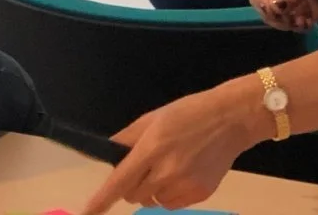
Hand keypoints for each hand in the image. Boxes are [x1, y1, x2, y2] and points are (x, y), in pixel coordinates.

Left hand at [82, 79, 267, 213]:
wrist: (230, 119)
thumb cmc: (188, 114)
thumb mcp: (152, 118)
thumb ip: (127, 138)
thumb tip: (109, 154)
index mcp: (152, 148)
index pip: (120, 181)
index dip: (101, 200)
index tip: (87, 213)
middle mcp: (167, 171)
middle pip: (133, 195)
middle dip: (133, 184)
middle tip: (147, 164)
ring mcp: (185, 186)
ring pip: (153, 201)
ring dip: (153, 189)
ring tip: (171, 165)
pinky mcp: (200, 195)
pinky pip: (172, 204)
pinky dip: (171, 194)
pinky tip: (184, 173)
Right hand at [247, 0, 317, 31]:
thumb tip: (272, 8)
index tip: (271, 10)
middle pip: (260, 0)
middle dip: (270, 12)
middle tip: (287, 20)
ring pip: (272, 14)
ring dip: (282, 22)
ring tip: (300, 22)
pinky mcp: (300, 9)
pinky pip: (287, 22)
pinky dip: (294, 26)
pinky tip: (307, 24)